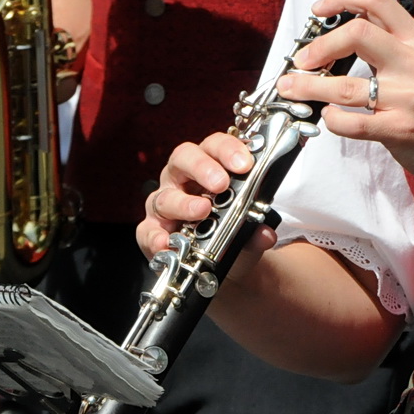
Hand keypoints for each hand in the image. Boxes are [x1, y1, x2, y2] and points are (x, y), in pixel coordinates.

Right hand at [139, 132, 275, 279]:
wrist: (215, 267)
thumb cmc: (229, 235)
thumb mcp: (248, 233)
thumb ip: (256, 232)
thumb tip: (265, 235)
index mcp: (208, 167)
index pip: (214, 145)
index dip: (228, 150)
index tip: (245, 164)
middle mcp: (181, 180)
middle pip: (183, 158)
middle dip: (203, 167)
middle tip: (221, 183)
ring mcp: (164, 204)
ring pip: (165, 195)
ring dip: (184, 203)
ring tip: (202, 211)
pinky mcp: (152, 231)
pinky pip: (148, 231)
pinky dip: (156, 237)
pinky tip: (167, 243)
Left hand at [276, 0, 413, 187]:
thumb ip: (393, 44)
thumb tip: (348, 27)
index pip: (377, 0)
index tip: (319, 9)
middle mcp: (413, 63)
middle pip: (356, 34)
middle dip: (318, 46)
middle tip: (302, 59)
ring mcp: (407, 97)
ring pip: (343, 85)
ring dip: (308, 86)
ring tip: (292, 88)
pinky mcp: (399, 129)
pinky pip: (351, 122)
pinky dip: (331, 119)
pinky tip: (328, 117)